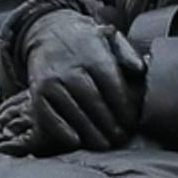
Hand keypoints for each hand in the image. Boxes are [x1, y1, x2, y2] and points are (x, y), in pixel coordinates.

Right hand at [5, 15, 145, 155]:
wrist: (48, 32)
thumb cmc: (86, 43)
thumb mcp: (109, 38)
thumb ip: (127, 53)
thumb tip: (140, 69)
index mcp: (93, 55)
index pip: (112, 86)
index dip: (123, 108)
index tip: (131, 124)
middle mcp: (71, 68)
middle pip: (93, 101)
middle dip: (109, 124)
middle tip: (120, 139)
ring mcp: (52, 80)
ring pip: (73, 111)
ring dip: (90, 131)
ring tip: (104, 145)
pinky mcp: (37, 91)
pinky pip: (48, 114)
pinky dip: (60, 130)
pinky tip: (75, 142)